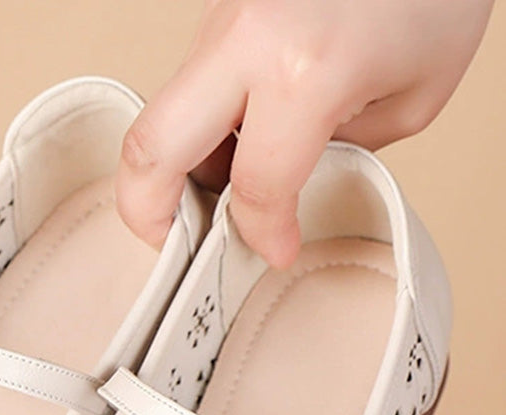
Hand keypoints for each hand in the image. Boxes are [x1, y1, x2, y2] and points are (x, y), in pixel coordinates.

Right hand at [117, 0, 492, 265]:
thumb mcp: (411, 99)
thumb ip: (339, 152)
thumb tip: (290, 181)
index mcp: (305, 71)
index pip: (255, 187)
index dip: (262, 234)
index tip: (274, 248)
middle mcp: (247, 39)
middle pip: (152, 147)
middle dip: (146, 214)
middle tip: (173, 247)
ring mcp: (223, 18)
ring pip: (166, 117)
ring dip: (181, 168)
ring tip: (227, 191)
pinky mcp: (221, 10)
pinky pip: (194, 85)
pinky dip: (205, 126)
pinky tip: (244, 139)